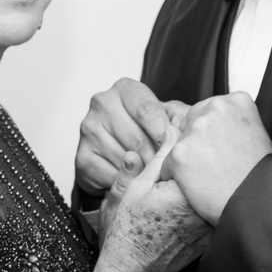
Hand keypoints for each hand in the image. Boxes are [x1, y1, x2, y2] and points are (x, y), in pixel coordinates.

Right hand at [75, 77, 188, 193]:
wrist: (116, 152)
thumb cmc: (146, 131)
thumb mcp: (167, 118)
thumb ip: (179, 120)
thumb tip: (189, 130)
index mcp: (125, 89)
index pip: (148, 111)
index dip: (165, 134)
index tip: (176, 149)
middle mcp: (102, 103)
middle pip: (137, 138)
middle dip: (156, 158)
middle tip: (167, 169)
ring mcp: (88, 129)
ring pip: (125, 159)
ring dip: (143, 173)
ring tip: (153, 176)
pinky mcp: (81, 156)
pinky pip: (111, 175)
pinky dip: (126, 182)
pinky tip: (133, 180)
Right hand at [98, 127, 211, 271]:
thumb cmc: (128, 234)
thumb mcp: (135, 188)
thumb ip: (157, 158)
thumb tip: (171, 129)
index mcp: (185, 192)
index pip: (200, 155)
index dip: (193, 143)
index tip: (187, 135)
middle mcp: (203, 209)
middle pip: (211, 173)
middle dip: (203, 160)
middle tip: (191, 152)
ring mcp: (210, 225)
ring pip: (215, 191)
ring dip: (207, 179)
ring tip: (187, 179)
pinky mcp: (212, 236)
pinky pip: (215, 209)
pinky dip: (207, 200)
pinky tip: (190, 201)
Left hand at [162, 93, 271, 224]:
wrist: (257, 202)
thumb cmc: (259, 174)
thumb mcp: (257, 134)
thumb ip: (233, 122)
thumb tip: (212, 121)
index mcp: (236, 101)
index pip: (209, 110)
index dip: (213, 133)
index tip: (223, 148)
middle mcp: (215, 109)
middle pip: (191, 123)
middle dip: (198, 142)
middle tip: (215, 164)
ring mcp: (196, 130)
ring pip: (179, 143)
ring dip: (188, 160)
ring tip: (210, 177)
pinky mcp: (180, 153)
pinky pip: (168, 164)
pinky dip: (177, 177)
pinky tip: (198, 187)